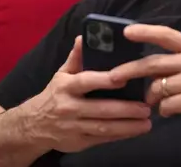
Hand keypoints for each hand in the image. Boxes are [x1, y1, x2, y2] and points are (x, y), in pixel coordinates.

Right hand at [20, 36, 151, 152]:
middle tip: (146, 107)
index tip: (124, 78)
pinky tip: (135, 131)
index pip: (85, 82)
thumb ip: (76, 57)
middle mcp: (69, 108)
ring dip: (127, 126)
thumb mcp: (62, 74)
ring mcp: (73, 127)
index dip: (104, 80)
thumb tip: (85, 37)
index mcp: (65, 87)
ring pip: (103, 128)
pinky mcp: (78, 142)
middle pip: (100, 109)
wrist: (33, 125)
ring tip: (147, 123)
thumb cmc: (55, 94)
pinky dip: (119, 135)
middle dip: (125, 110)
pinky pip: (102, 139)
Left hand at [108, 24, 180, 135]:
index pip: (166, 34)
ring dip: (153, 97)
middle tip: (113, 76)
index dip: (145, 32)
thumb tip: (146, 68)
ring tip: (161, 101)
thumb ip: (179, 61)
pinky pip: (165, 105)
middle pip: (153, 63)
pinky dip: (165, 110)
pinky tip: (175, 110)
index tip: (126, 32)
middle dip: (129, 70)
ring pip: (157, 87)